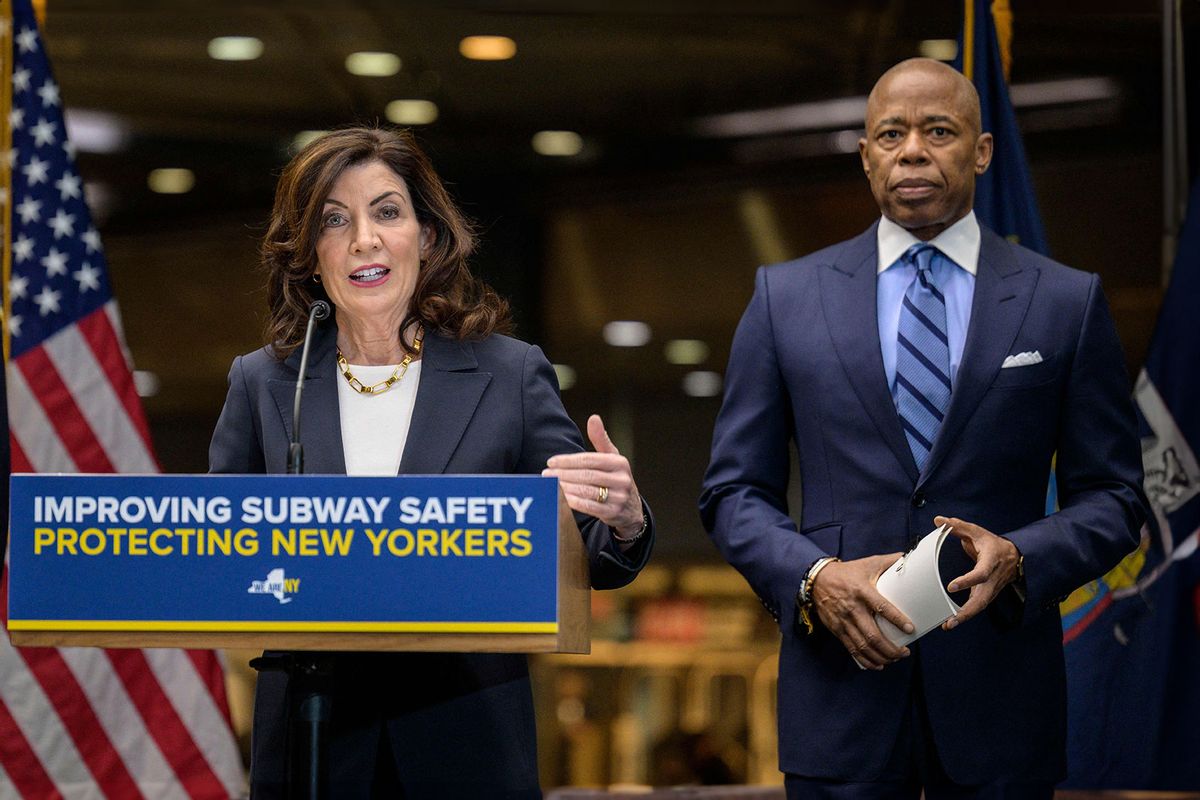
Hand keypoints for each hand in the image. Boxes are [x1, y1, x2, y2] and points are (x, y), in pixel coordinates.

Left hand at [542, 415, 644, 544]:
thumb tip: (593, 418)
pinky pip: (590, 507)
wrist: (631, 509)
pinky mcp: (613, 512)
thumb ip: (601, 439)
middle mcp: (621, 479)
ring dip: (566, 488)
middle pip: (586, 475)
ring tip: (550, 485)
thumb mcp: (612, 458)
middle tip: (546, 474)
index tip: (551, 461)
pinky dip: (574, 502)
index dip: (568, 460)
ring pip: (587, 491)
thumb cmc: (615, 478)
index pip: (589, 459)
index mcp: (619, 462)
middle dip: (564, 474)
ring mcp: (619, 497)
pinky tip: (561, 498)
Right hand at [811, 554, 913, 669]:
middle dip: (890, 648)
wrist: (817, 579)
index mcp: (862, 591)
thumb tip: (908, 557)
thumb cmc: (846, 572)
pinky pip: (852, 649)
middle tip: (904, 652)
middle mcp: (852, 608)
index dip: (897, 619)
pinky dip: (865, 660)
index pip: (881, 607)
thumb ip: (888, 561)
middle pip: (872, 635)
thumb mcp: (867, 563)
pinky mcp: (837, 629)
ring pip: (863, 646)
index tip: (910, 629)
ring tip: (894, 659)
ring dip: (880, 656)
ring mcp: (843, 621)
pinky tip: (877, 665)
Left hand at [936, 515, 1020, 629]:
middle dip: (967, 611)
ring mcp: (991, 589)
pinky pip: (977, 606)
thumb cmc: (992, 543)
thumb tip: (938, 520)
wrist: (1014, 556)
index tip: (951, 586)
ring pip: (980, 606)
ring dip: (965, 617)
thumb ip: (957, 526)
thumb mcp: (977, 532)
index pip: (981, 574)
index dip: (968, 581)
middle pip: (982, 599)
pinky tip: (951, 621)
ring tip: (947, 625)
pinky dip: (966, 615)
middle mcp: (993, 579)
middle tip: (951, 620)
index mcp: (991, 561)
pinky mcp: (987, 594)